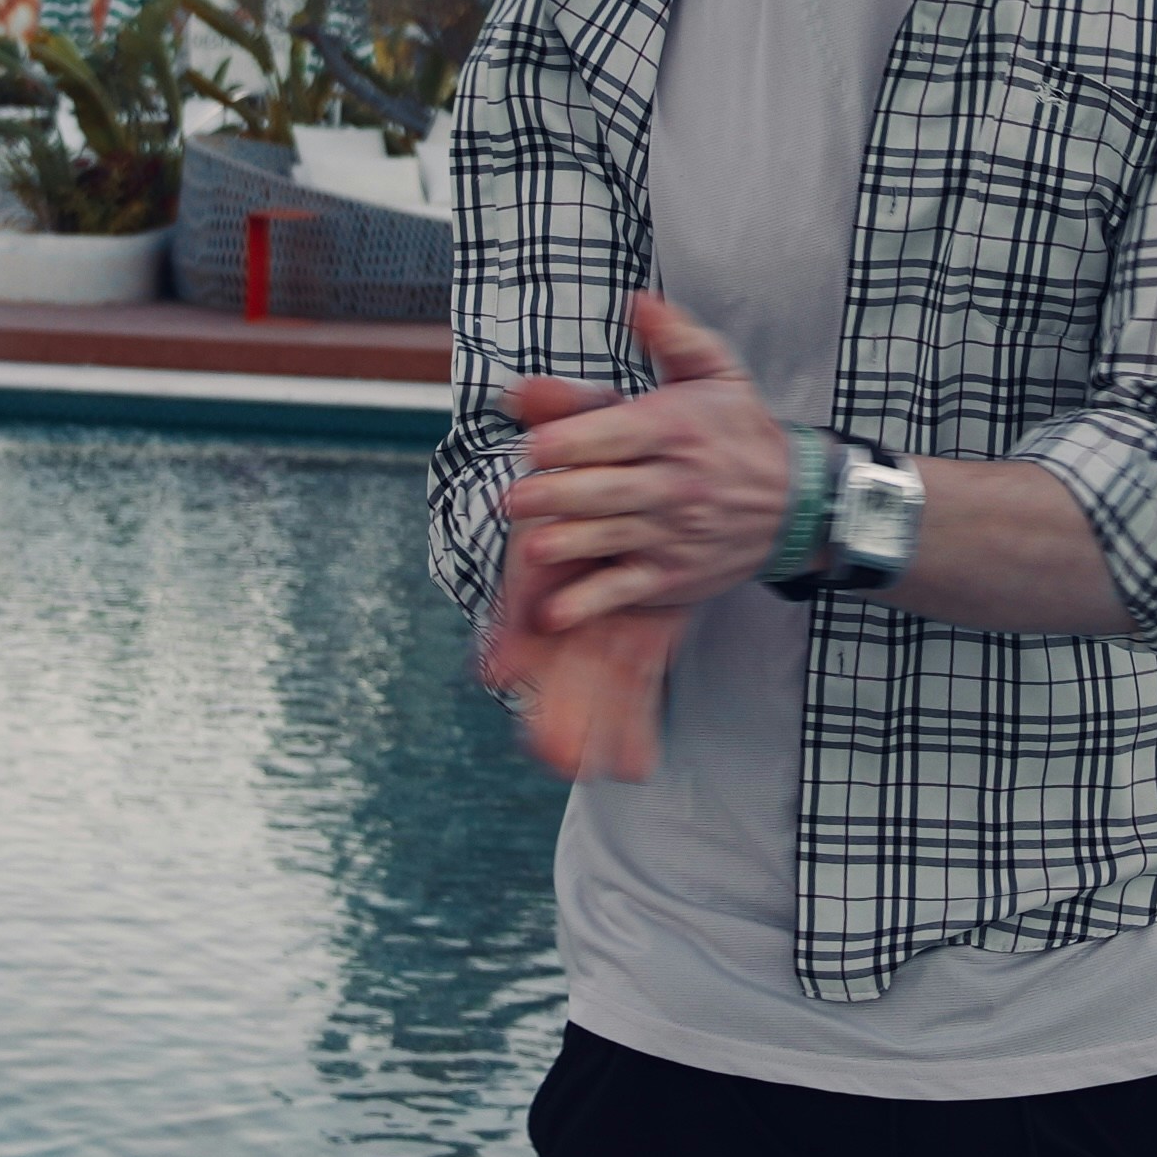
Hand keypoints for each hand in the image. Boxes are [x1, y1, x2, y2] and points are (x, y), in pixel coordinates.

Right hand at [483, 381, 691, 777]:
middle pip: (555, 659)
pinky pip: (636, 686)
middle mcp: (572, 596)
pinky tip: (634, 764)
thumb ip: (567, 413)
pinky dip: (633, 725)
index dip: (513, 636)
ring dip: (584, 726)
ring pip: (591, 682)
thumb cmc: (613, 451)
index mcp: (555, 555)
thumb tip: (523, 389)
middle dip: (552, 704)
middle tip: (549, 751)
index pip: (528, 598)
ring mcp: (601, 621)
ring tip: (579, 768)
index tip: (497, 673)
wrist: (660, 473)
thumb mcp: (601, 426)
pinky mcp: (640, 634)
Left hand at [498, 293, 795, 630]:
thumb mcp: (719, 374)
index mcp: (676, 429)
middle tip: (513, 498)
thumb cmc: (742, 432)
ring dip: (568, 545)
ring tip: (531, 548)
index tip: (532, 445)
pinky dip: (588, 604)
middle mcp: (675, 483)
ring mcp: (674, 533)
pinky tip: (552, 612)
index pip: (616, 435)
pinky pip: (624, 590)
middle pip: (607, 490)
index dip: (571, 440)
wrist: (799, 503)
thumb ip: (674, 337)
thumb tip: (638, 301)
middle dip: (557, 496)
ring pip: (611, 539)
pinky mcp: (671, 576)